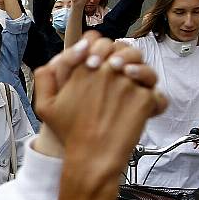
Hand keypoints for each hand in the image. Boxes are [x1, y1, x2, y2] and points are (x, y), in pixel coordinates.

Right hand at [34, 34, 166, 181]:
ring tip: (132, 86)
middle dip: (121, 58)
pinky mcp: (145, 98)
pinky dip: (151, 100)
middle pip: (122, 50)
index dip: (99, 47)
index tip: (99, 60)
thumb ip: (44, 77)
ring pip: (141, 66)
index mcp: (84, 69)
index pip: (96, 41)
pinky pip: (154, 92)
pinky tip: (140, 109)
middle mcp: (107, 72)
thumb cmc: (69, 132)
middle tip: (118, 71)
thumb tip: (55, 58)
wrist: (92, 158)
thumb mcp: (45, 106)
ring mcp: (128, 84)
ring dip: (139, 72)